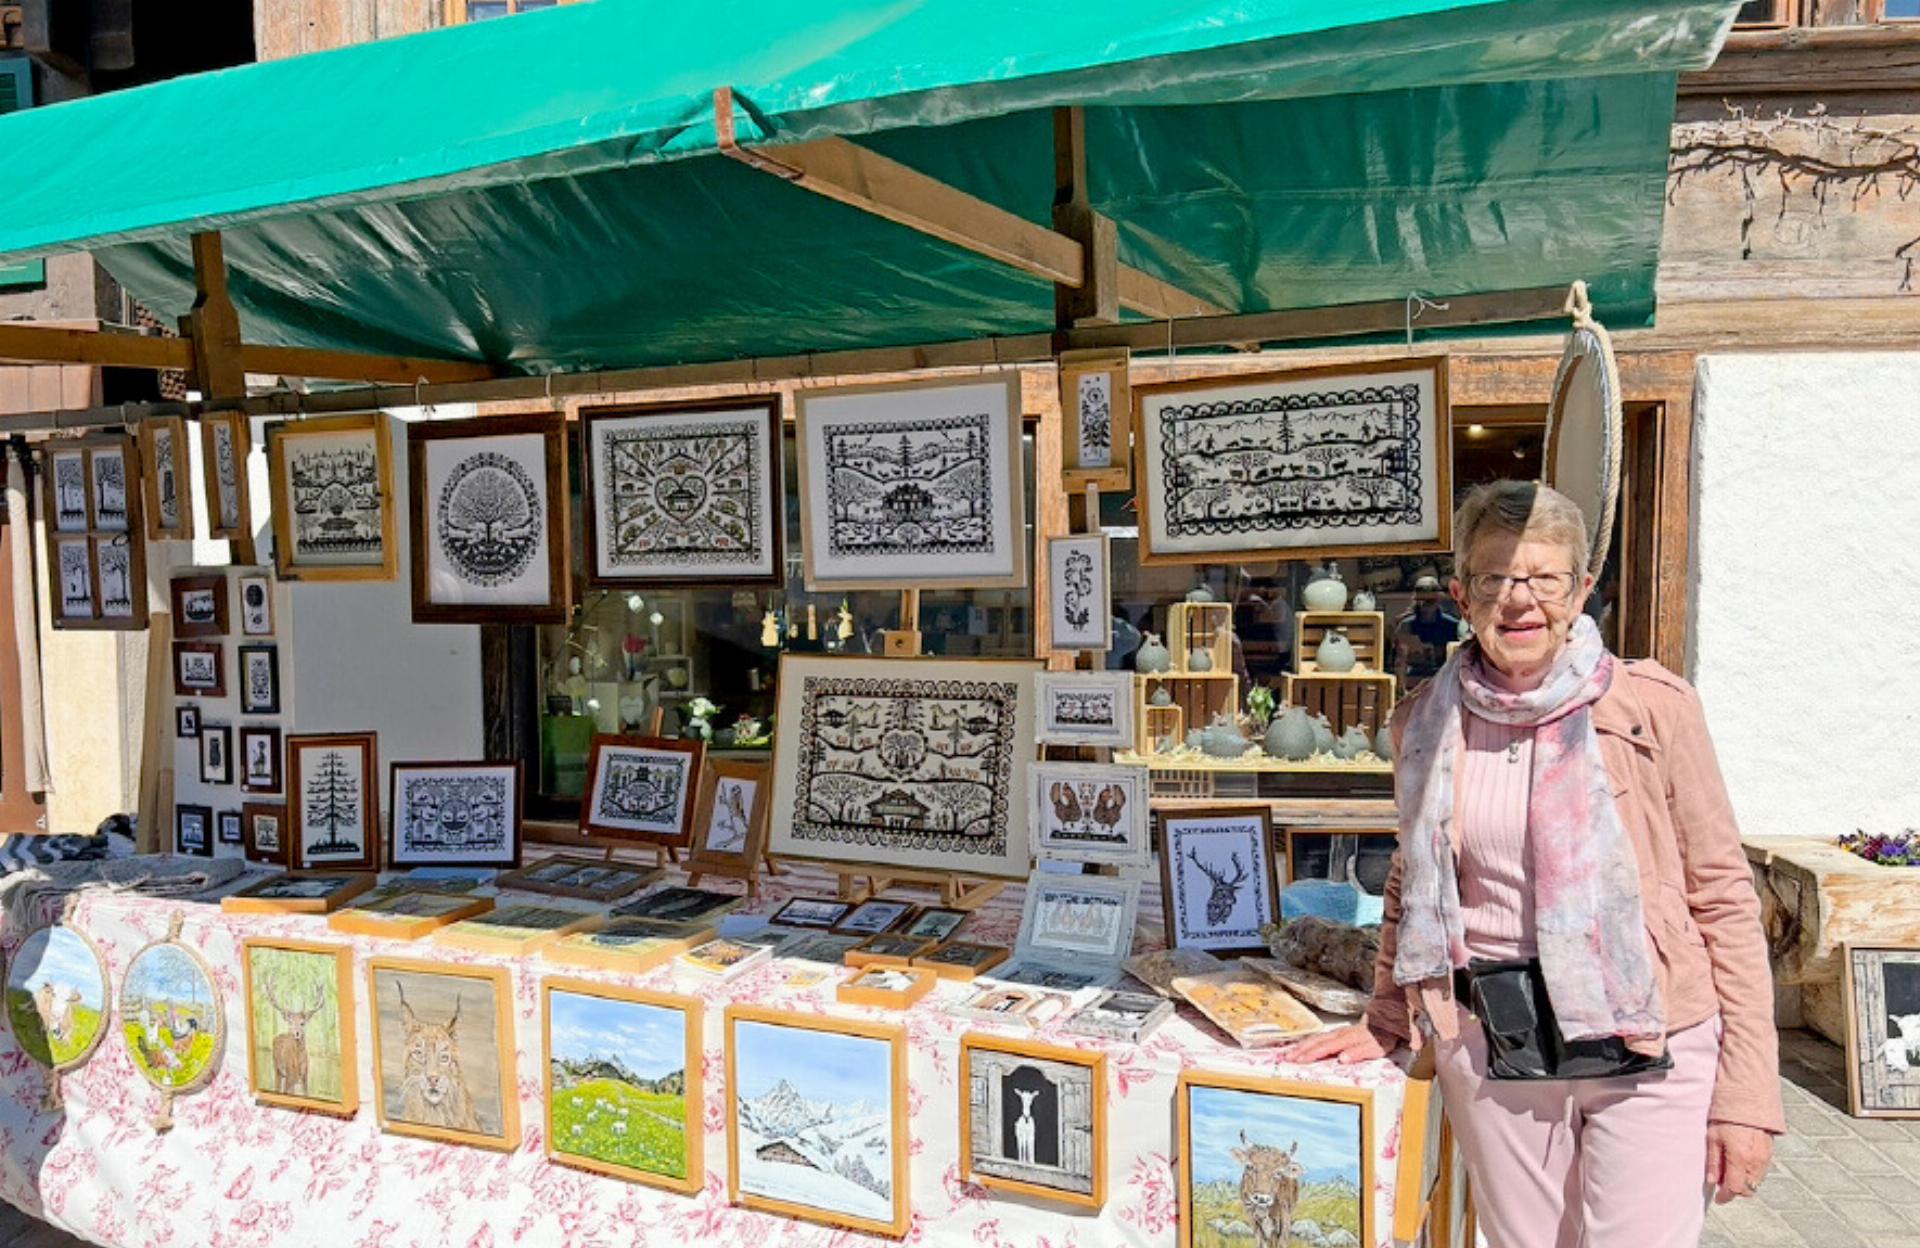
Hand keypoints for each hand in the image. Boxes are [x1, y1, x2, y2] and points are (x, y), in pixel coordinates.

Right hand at [1283, 1023, 1397, 1064]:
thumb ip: (1359, 1052)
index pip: (1325, 1048)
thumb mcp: (1376, 1047)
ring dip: (1303, 1045)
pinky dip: (1311, 1041)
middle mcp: (1340, 1034)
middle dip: (1301, 1050)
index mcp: (1347, 1039)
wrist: (1390, 1017)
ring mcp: (1340, 1032)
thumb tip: (1342, 1058)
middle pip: (1317, 1042)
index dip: (1311, 1054)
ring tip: (1290, 1052)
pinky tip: (1306, 1045)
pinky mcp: (1341, 1032)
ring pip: (1318, 1038)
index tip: (1298, 1060)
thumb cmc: (1384, 1034)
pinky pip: (1322, 1036)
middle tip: (1287, 1058)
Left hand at [1706, 1122, 1772, 1203]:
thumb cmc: (1727, 1116)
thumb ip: (1713, 1162)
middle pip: (1747, 1189)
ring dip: (1744, 1181)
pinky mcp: (1770, 1153)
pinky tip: (1741, 1161)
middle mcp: (1755, 1161)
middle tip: (1723, 1180)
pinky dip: (1751, 1173)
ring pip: (1755, 1182)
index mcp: (1739, 1158)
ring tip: (1730, 1168)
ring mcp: (1765, 1158)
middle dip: (1735, 1189)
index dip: (1725, 1197)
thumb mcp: (1713, 1137)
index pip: (1734, 1188)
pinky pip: (1761, 1172)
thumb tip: (1712, 1180)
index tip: (1719, 1198)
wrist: (1748, 1100)